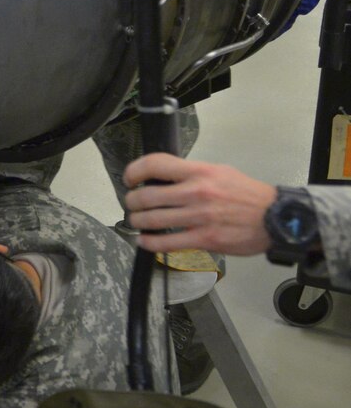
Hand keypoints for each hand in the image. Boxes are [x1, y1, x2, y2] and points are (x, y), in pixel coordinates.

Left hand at [123, 152, 277, 256]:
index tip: (129, 179)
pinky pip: (168, 243)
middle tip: (132, 204)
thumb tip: (164, 178)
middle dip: (132, 201)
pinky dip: (150, 243)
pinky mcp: (206, 240)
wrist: (278, 218)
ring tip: (137, 222)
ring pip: (153, 220)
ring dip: (138, 222)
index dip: (134, 170)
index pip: (156, 164)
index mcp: (200, 172)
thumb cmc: (248, 194)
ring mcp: (200, 217)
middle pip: (147, 195)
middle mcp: (197, 192)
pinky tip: (145, 241)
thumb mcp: (220, 172)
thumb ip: (192, 173)